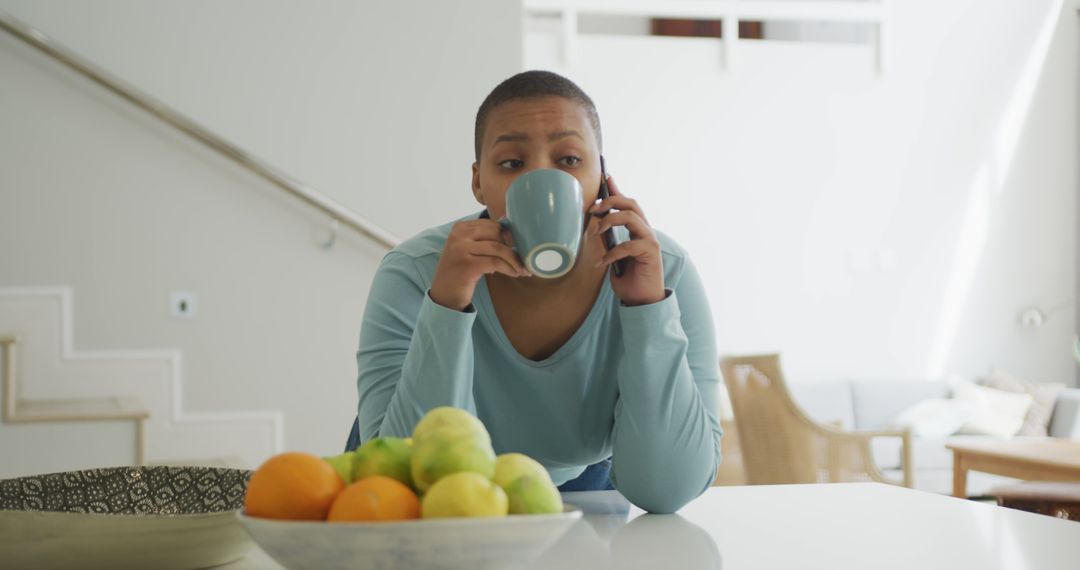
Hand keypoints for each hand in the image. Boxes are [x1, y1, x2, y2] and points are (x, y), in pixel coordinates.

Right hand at [430, 219, 529, 310]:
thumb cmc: (460, 271)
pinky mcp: (467, 265)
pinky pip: (495, 263)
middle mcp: (459, 236)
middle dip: (513, 246)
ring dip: (514, 259)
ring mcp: (461, 249)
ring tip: (522, 269)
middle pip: (496, 233)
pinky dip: (508, 268)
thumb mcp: (468, 249)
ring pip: (498, 248)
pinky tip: (514, 273)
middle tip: (523, 258)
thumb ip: (484, 239)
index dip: (507, 235)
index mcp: (460, 227)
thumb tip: (511, 232)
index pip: (492, 224)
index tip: (518, 247)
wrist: (444, 295)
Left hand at [588, 176, 665, 305]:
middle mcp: (645, 231)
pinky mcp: (650, 252)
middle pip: (630, 203)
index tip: (605, 177)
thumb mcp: (613, 255)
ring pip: (630, 216)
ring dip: (608, 221)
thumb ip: (609, 240)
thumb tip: (596, 225)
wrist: (642, 300)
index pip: (627, 203)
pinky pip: (628, 245)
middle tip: (593, 210)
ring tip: (594, 233)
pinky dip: (611, 253)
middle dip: (610, 201)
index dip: (616, 189)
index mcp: (637, 229)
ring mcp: (650, 240)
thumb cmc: (629, 278)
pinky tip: (601, 263)